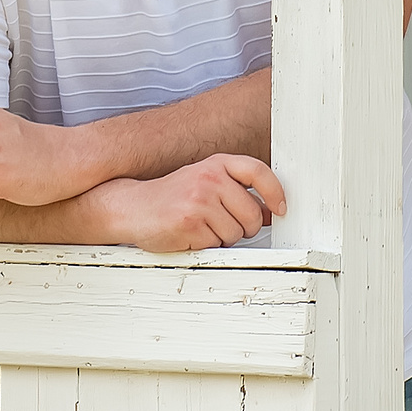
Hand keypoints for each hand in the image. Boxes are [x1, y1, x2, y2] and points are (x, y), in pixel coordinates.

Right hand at [100, 154, 286, 252]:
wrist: (130, 207)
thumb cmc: (170, 198)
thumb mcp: (205, 184)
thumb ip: (236, 192)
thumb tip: (271, 211)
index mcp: (215, 164)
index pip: (257, 171)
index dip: (274, 192)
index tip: (281, 209)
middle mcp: (209, 178)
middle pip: (253, 214)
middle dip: (244, 228)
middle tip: (223, 225)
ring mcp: (199, 200)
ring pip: (236, 234)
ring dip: (222, 239)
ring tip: (200, 228)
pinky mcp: (189, 223)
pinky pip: (215, 244)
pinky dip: (205, 246)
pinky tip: (188, 234)